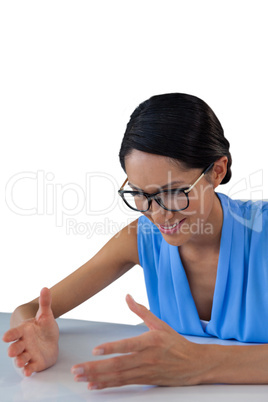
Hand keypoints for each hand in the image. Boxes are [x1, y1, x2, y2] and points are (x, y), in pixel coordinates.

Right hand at [2, 287, 58, 376]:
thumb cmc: (44, 326)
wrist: (50, 339)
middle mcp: (24, 343)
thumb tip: (45, 288)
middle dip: (13, 350)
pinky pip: (30, 367)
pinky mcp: (36, 363)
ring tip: (21, 363)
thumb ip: (45, 302)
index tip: (5, 337)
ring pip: (21, 359)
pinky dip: (28, 370)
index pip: (15, 333)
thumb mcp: (46, 314)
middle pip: (15, 347)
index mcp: (24, 331)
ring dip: (20, 361)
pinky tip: (29, 372)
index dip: (11, 335)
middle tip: (11, 351)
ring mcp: (29, 354)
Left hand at [71, 295, 205, 388]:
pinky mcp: (145, 380)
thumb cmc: (176, 343)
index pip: (128, 345)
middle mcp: (147, 358)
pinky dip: (108, 385)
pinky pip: (124, 383)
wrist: (195, 365)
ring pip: (118, 376)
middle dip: (95, 367)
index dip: (112, 349)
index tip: (95, 350)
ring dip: (98, 377)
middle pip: (118, 364)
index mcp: (150, 341)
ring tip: (81, 377)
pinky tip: (95, 385)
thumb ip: (141, 311)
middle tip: (77, 369)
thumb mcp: (160, 324)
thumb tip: (127, 297)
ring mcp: (145, 371)